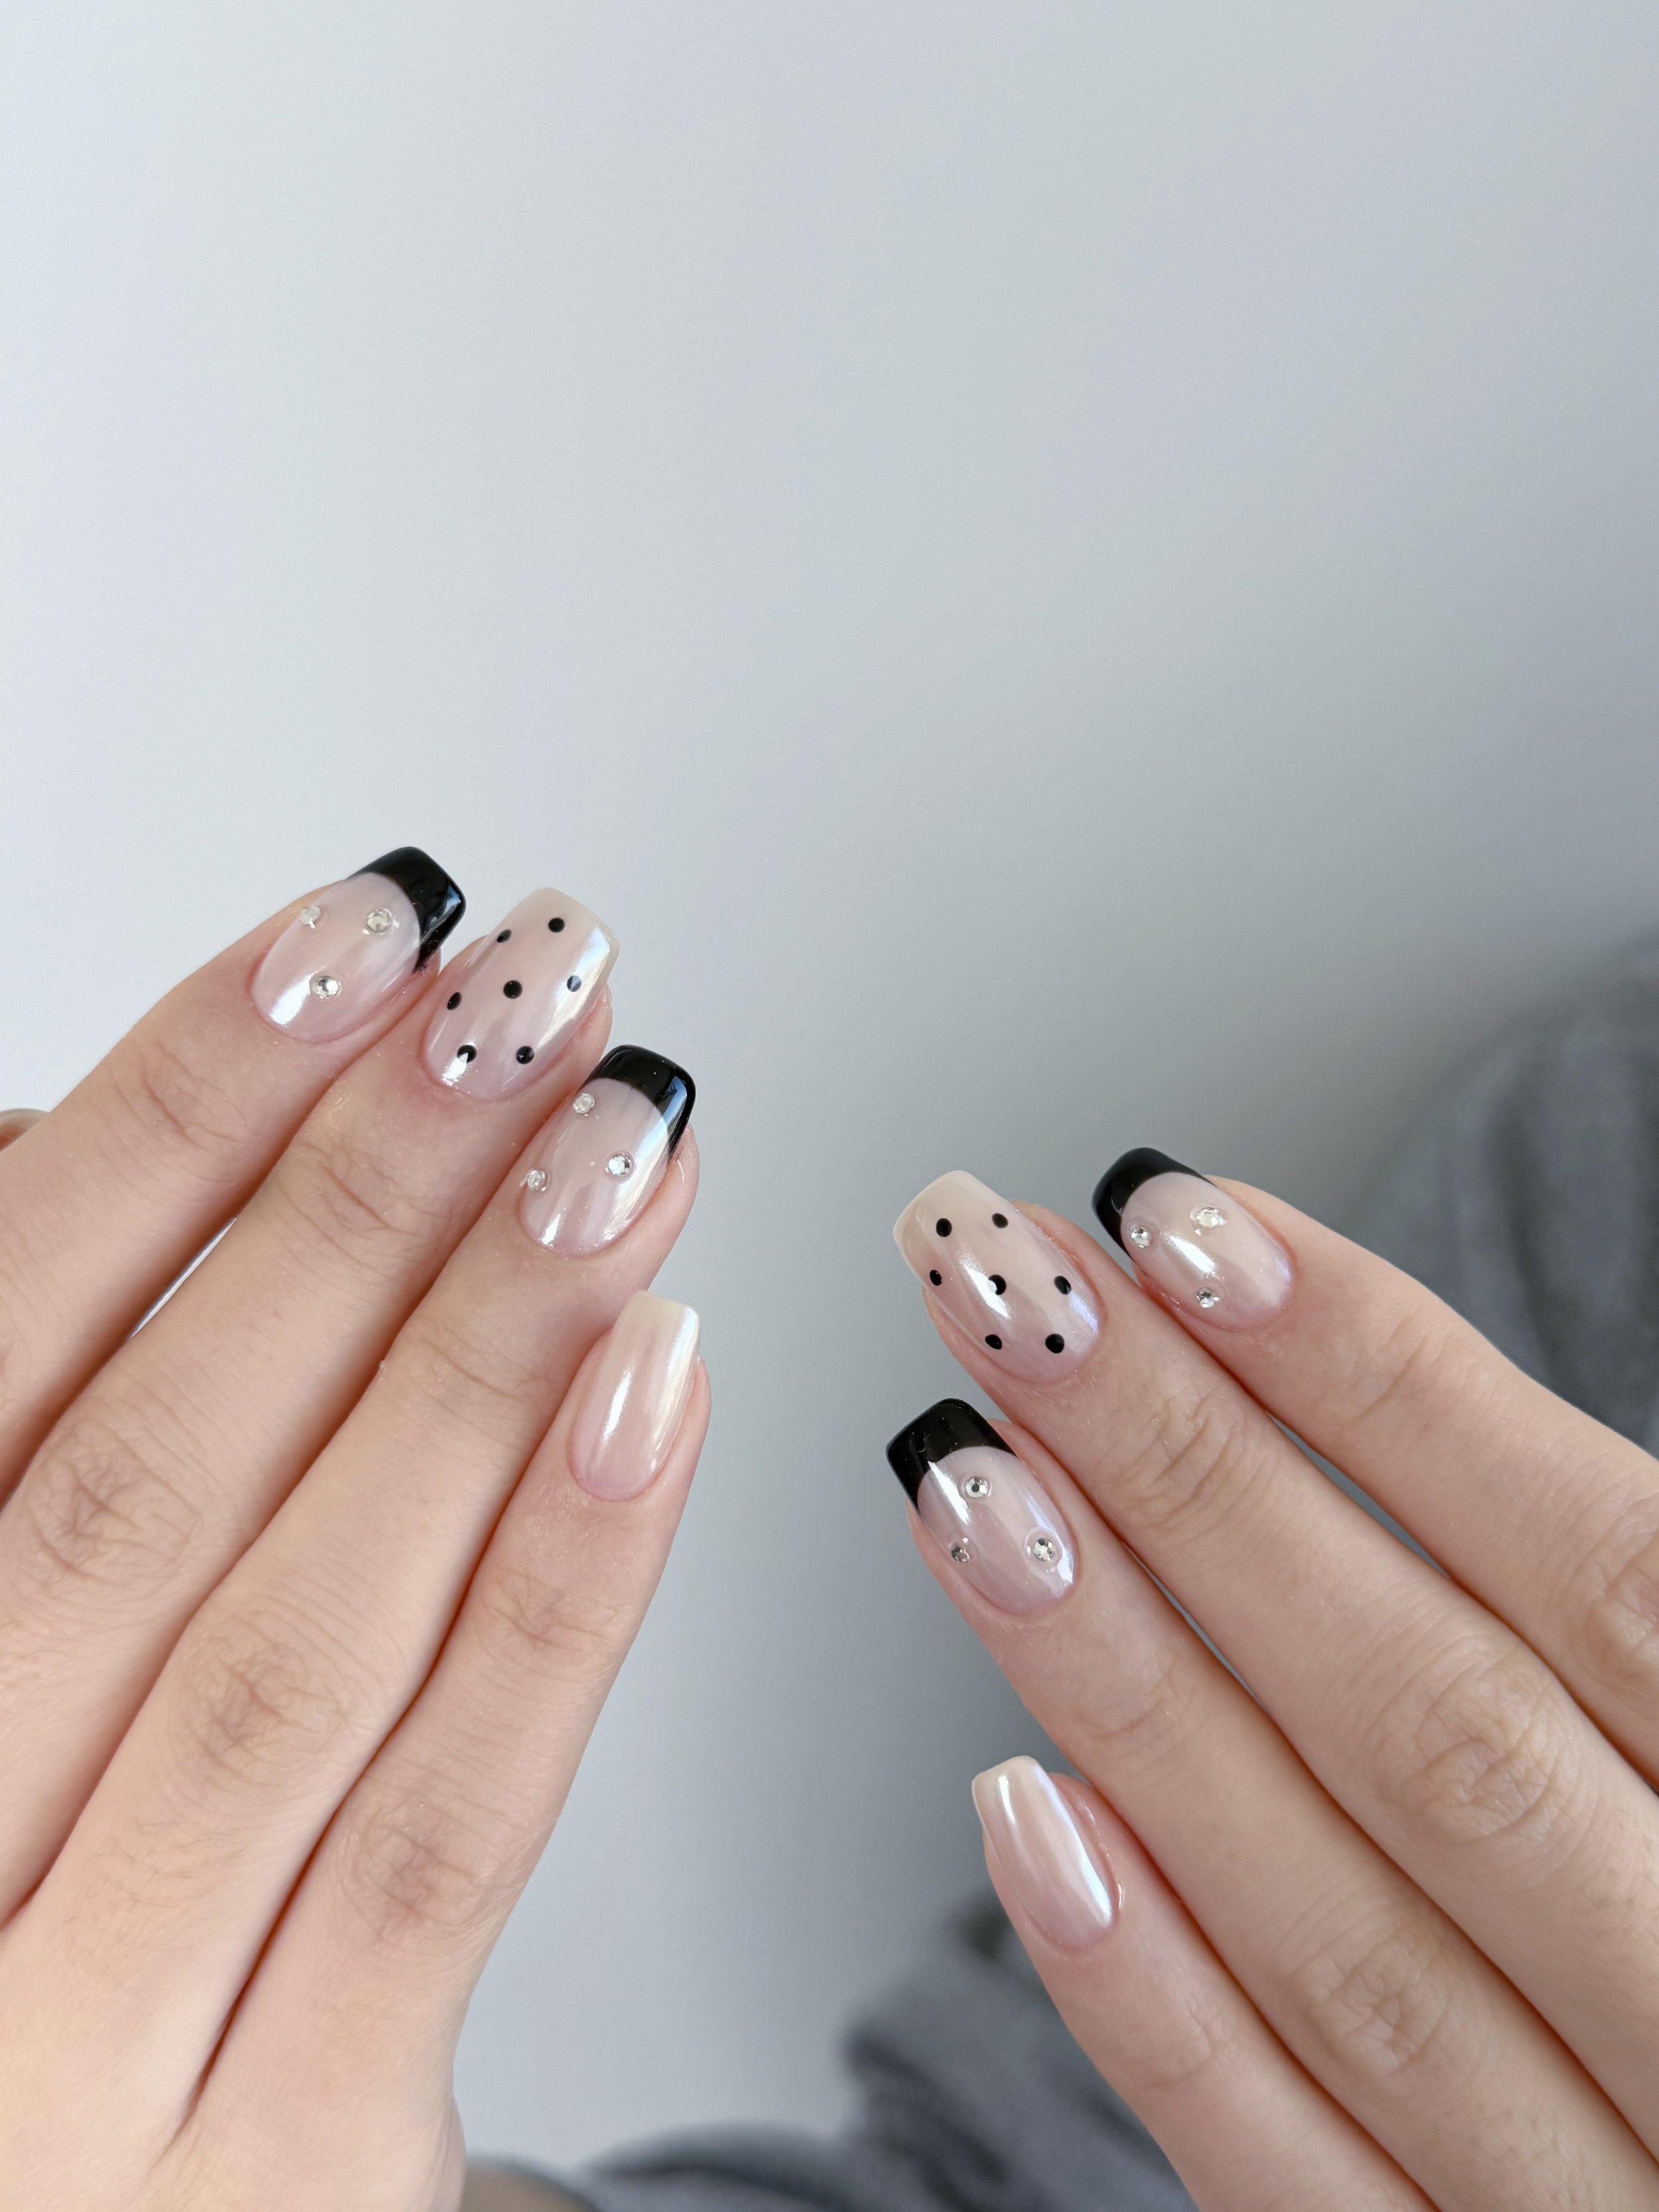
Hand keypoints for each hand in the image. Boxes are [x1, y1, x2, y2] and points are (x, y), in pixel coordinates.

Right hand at [0, 853, 705, 2211]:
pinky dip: (557, 1592)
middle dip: (355, 1199)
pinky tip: (656, 1390)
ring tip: (623, 1148)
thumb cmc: (28, 1938)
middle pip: (145, 1470)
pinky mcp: (287, 2174)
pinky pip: (436, 1833)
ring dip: (480, 1354)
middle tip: (529, 1002)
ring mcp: (71, 2063)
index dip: (171, 1114)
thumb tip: (97, 1140)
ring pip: (295, 1630)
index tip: (356, 944)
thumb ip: (29, 1448)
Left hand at [890, 1155, 1658, 2208]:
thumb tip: (1375, 1384)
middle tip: (1009, 1292)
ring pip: (1341, 1925)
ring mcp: (1595, 2198)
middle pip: (1436, 1715)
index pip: (1600, 1569)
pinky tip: (1020, 1807)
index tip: (1179, 1226)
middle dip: (1198, 1477)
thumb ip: (1632, 1603)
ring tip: (959, 1476)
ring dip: (1130, 1684)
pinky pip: (1295, 2177)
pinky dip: (1155, 1998)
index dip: (1386, 1382)